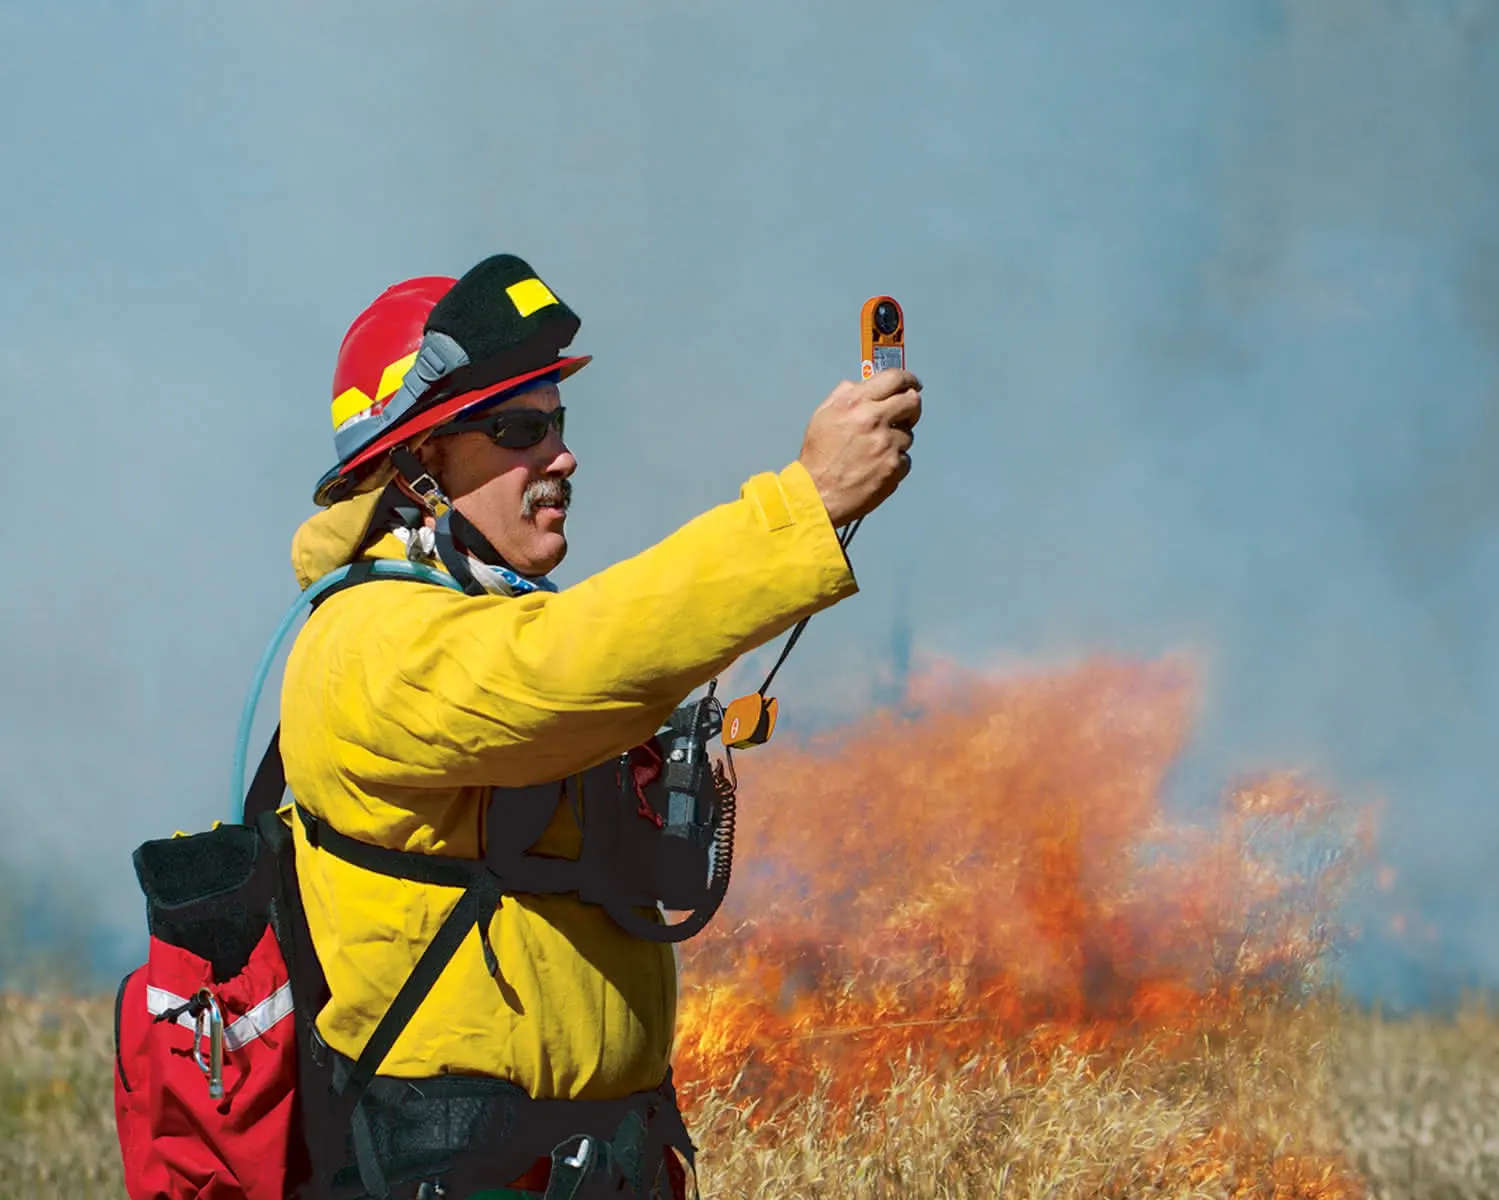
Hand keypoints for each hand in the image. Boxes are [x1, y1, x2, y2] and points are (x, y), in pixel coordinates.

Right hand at [798, 368, 921, 526]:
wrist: (817, 493)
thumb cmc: (818, 458)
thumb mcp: (822, 416)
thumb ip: (843, 395)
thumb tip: (860, 385)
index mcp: (856, 403)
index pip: (894, 378)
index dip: (908, 379)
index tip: (912, 383)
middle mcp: (874, 420)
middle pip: (912, 402)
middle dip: (911, 406)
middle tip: (905, 413)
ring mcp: (887, 445)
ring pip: (909, 434)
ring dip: (898, 439)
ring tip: (875, 450)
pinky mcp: (894, 467)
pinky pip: (906, 459)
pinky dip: (895, 462)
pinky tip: (876, 466)